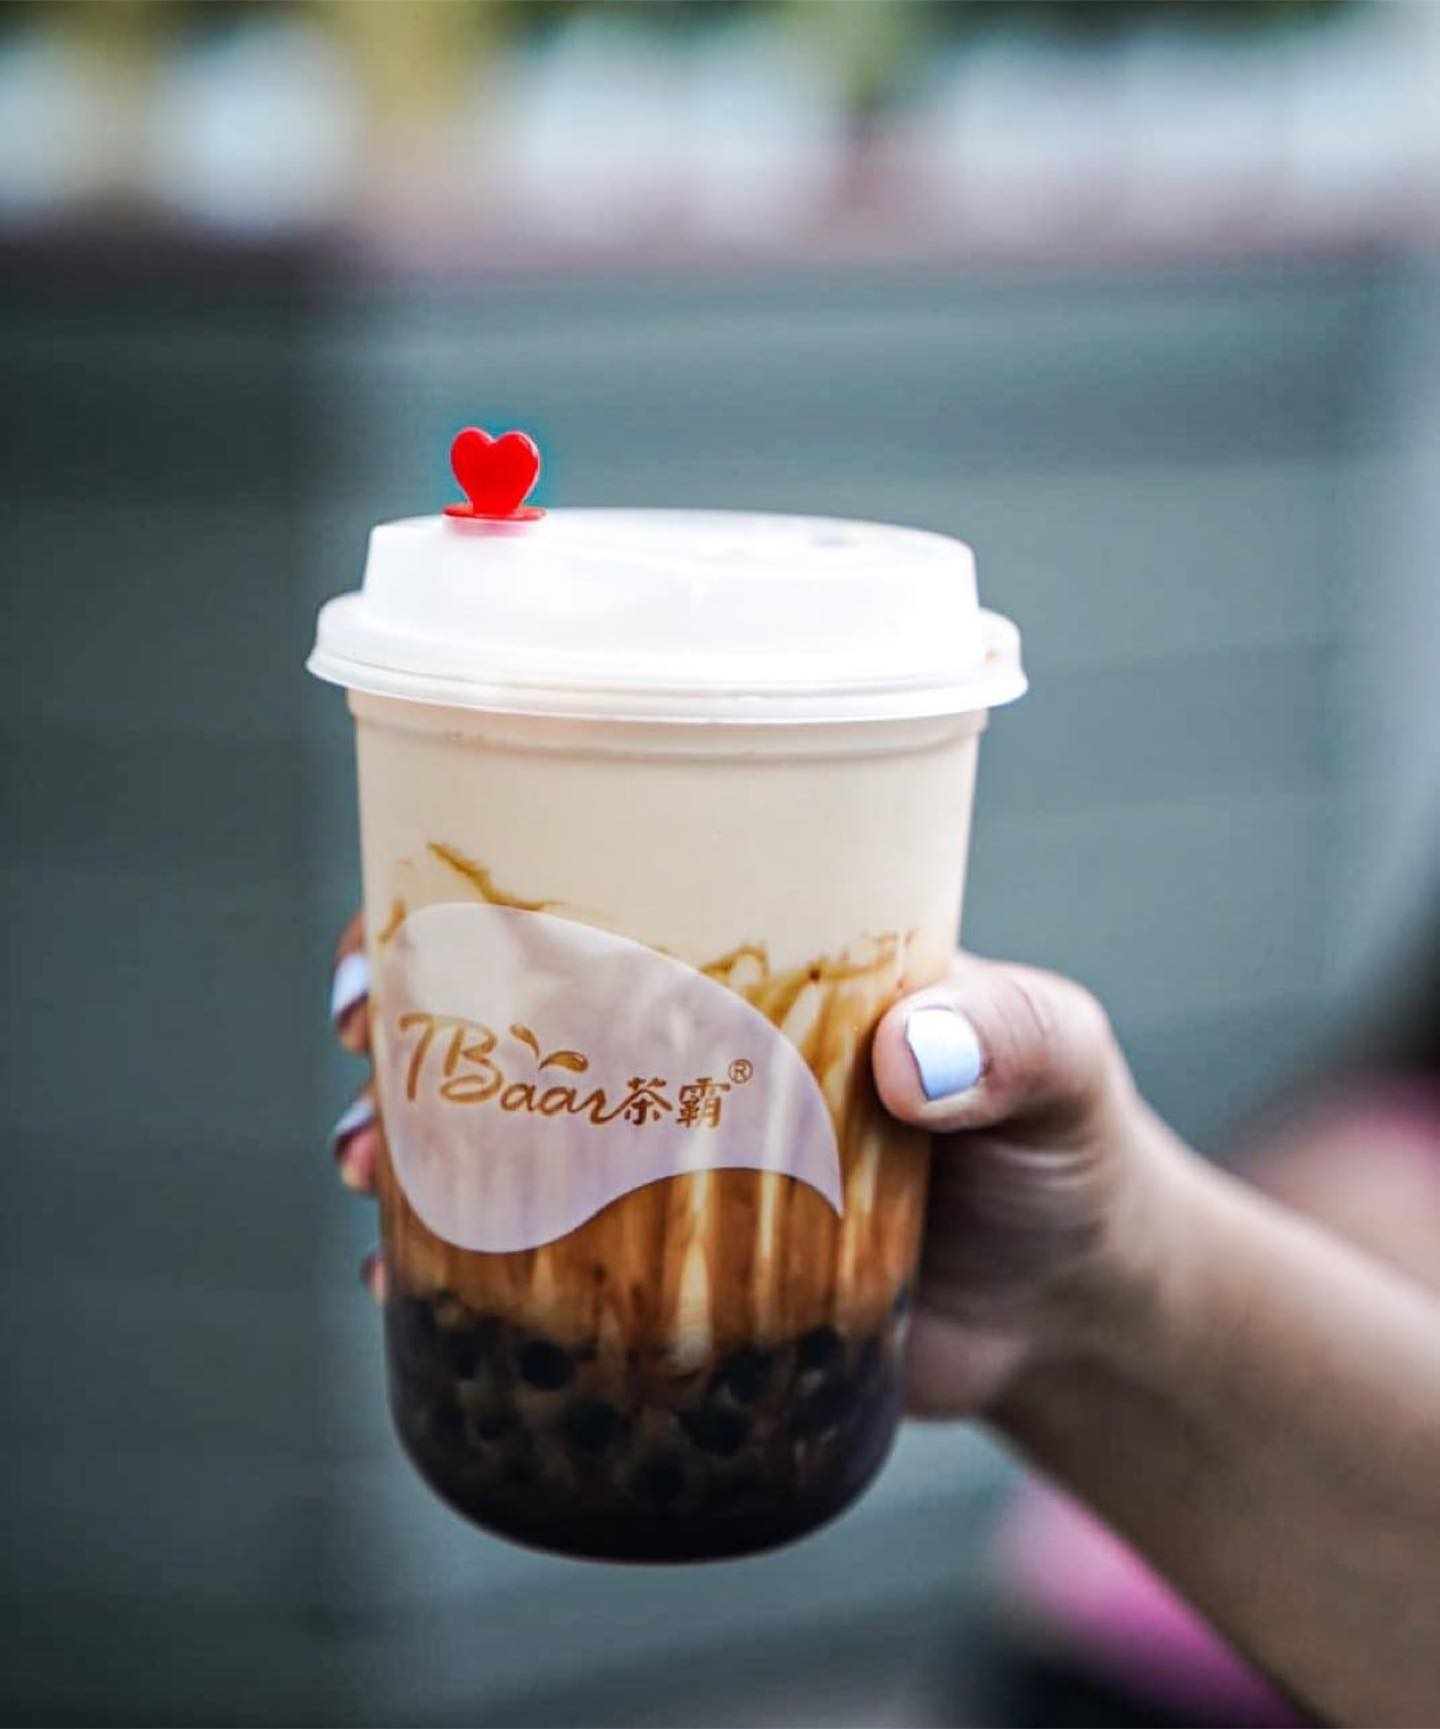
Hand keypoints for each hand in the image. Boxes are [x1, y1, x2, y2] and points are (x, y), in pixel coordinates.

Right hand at [327, 915, 1174, 1397]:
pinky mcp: (679, 1280)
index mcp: (767, 964)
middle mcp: (699, 1052)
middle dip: (417, 1010)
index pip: (614, 896)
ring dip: (417, 1138)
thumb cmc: (1071, 1158)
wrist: (1077, 1312)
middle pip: (524, 1006)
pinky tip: (403, 1283)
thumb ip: (1019, 1043)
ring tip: (367, 1171)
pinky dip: (465, 1267)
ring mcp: (678, 1167)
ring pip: (511, 1132)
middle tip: (361, 1038)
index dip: (493, 895)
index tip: (404, 916)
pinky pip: (546, 1262)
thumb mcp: (1064, 1071)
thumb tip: (917, 1052)